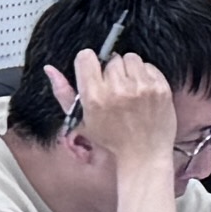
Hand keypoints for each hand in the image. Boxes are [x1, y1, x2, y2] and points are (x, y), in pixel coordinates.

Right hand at [56, 47, 189, 177]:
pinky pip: (149, 66)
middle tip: (114, 89)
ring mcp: (141, 88)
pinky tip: (142, 92)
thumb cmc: (111, 139)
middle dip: (111, 71)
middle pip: (111, 58)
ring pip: (131, 58)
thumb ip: (63, 93)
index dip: (88, 63)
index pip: (86, 57)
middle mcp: (118, 90)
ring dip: (129, 70)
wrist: (143, 154)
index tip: (93, 72)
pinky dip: (145, 75)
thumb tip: (50, 69)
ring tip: (129, 89)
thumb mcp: (81, 120)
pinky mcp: (160, 88)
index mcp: (94, 97)